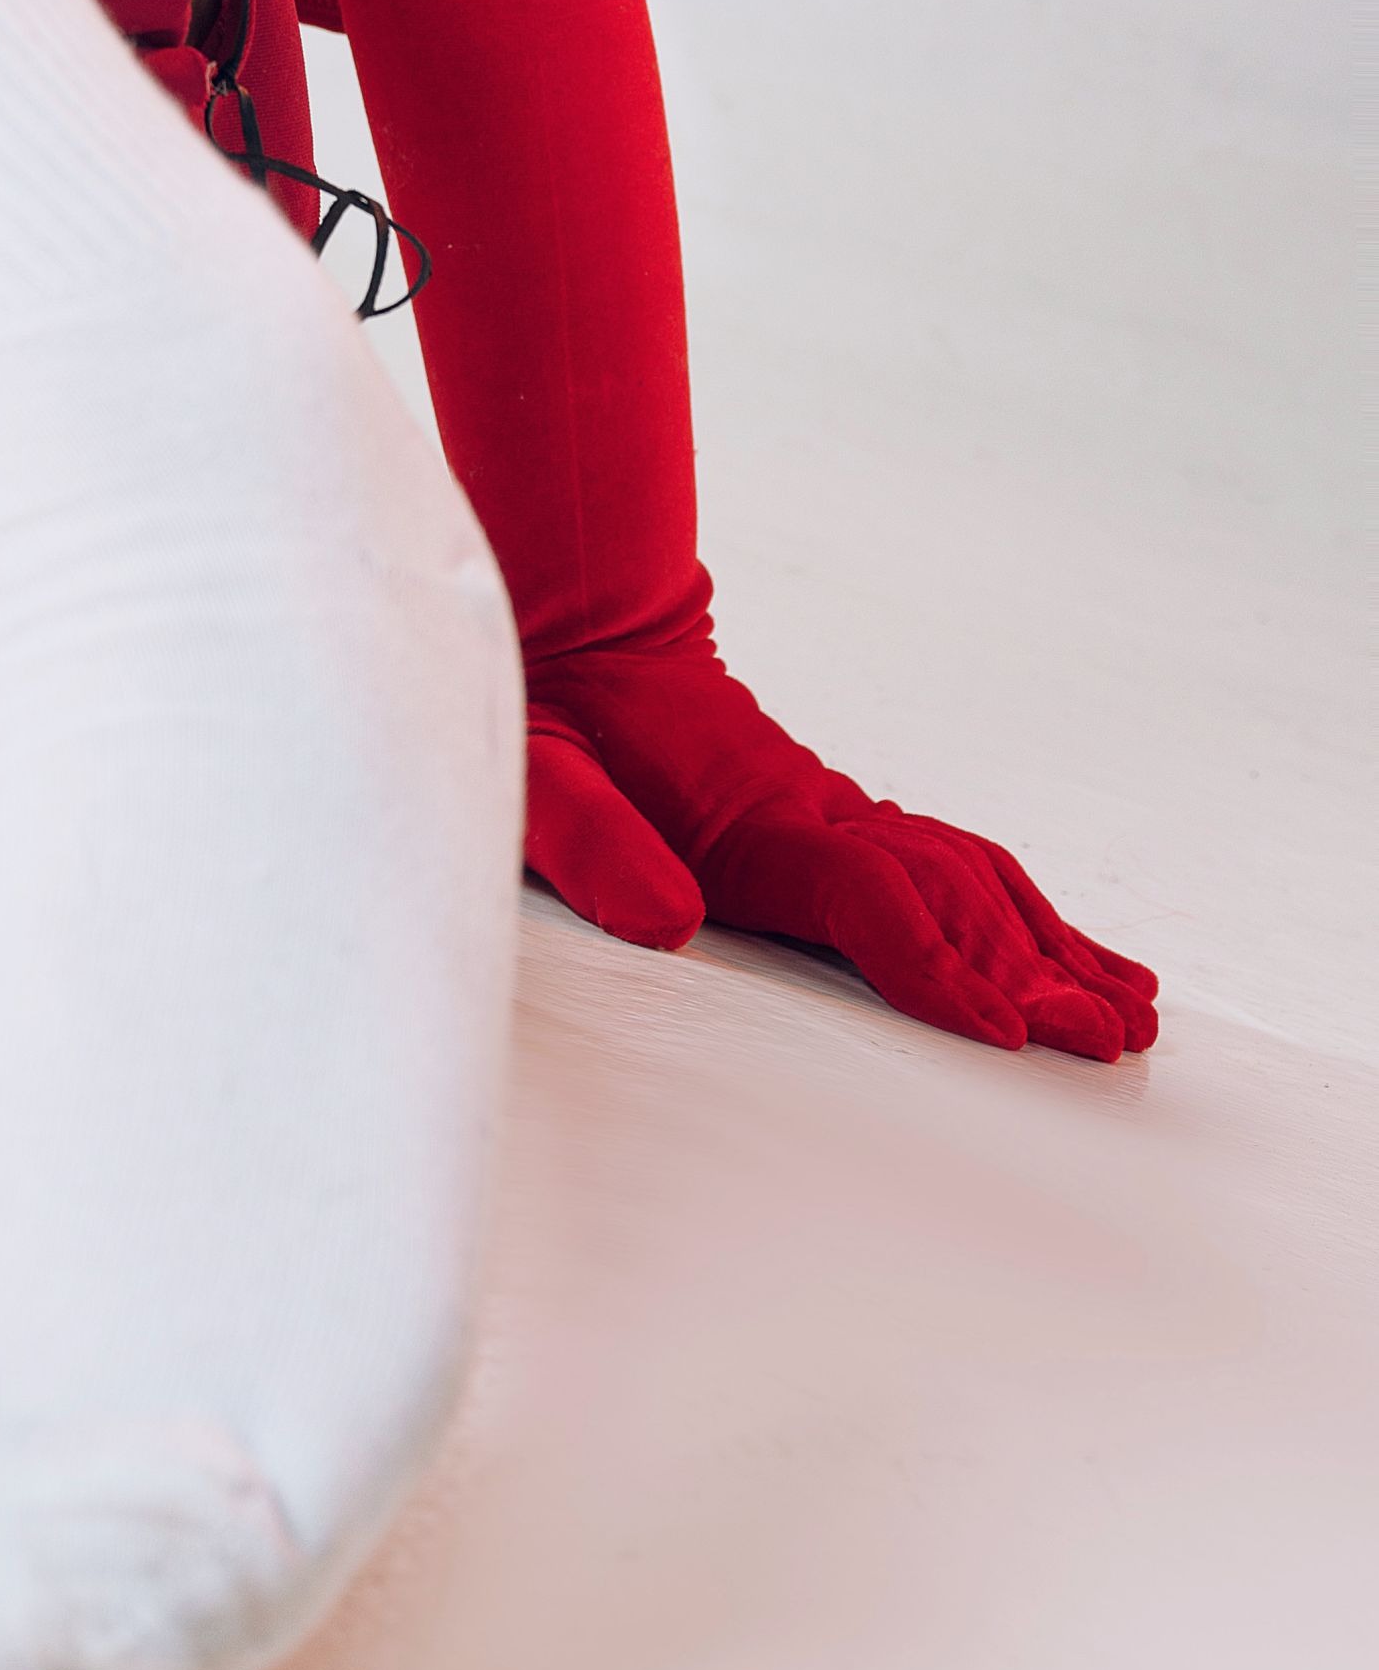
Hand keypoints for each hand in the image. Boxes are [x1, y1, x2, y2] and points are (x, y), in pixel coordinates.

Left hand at [521, 622, 1158, 1061]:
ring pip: (968, 877)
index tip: (1008, 1032)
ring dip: (1049, 947)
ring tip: (1128, 1014)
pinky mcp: (839, 816)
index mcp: (749, 824)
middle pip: (947, 894)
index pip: (870, 898)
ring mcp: (836, 811)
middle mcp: (813, 816)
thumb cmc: (548, 717)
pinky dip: (1027, 909)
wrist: (576, 625)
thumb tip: (671, 924)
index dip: (937, 964)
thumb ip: (594, 845)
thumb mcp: (541, 776)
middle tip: (1104, 1044)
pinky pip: (952, 860)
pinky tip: (1086, 958)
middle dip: (1031, 974)